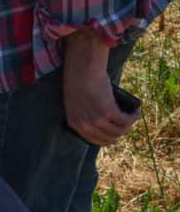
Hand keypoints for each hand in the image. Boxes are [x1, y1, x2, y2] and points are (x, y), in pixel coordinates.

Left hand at [63, 29, 138, 145]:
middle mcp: (85, 126)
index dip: (108, 137)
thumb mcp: (77, 102)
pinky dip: (133, 117)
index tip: (116, 130)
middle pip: (109, 138)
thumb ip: (85, 112)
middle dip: (120, 132)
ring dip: (129, 125)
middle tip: (126, 122)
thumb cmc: (80, 82)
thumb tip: (104, 117)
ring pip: (119, 131)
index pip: (94, 141)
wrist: (82, 71)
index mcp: (75, 124)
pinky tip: (136, 112)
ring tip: (132, 116)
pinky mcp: (107, 112)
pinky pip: (125, 120)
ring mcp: (96, 120)